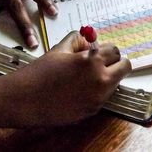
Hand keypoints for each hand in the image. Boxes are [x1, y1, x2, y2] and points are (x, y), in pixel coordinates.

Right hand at [5, 32, 131, 126]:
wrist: (26, 98)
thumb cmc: (41, 72)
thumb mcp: (60, 49)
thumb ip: (78, 41)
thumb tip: (88, 41)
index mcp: (92, 61)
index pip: (115, 50)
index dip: (105, 49)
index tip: (99, 50)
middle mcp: (100, 80)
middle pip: (124, 67)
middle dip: (115, 62)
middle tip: (101, 61)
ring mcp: (98, 98)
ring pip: (116, 83)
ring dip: (108, 76)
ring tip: (87, 75)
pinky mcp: (93, 111)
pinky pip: (104, 97)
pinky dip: (97, 91)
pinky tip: (79, 88)